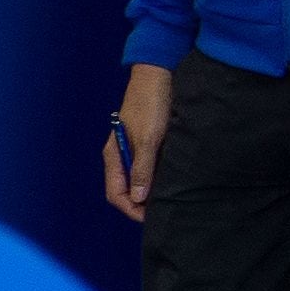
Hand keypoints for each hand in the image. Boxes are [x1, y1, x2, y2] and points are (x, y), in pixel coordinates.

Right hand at [101, 61, 171, 221]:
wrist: (159, 72)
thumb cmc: (150, 102)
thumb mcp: (148, 138)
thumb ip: (142, 169)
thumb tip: (137, 199)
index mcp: (114, 155)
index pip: (116, 193)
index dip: (131, 209)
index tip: (150, 218)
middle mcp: (122, 154)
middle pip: (127, 189)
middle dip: (141, 204)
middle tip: (164, 212)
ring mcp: (136, 148)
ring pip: (140, 179)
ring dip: (152, 191)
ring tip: (172, 198)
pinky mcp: (150, 141)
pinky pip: (152, 166)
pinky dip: (160, 177)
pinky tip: (175, 179)